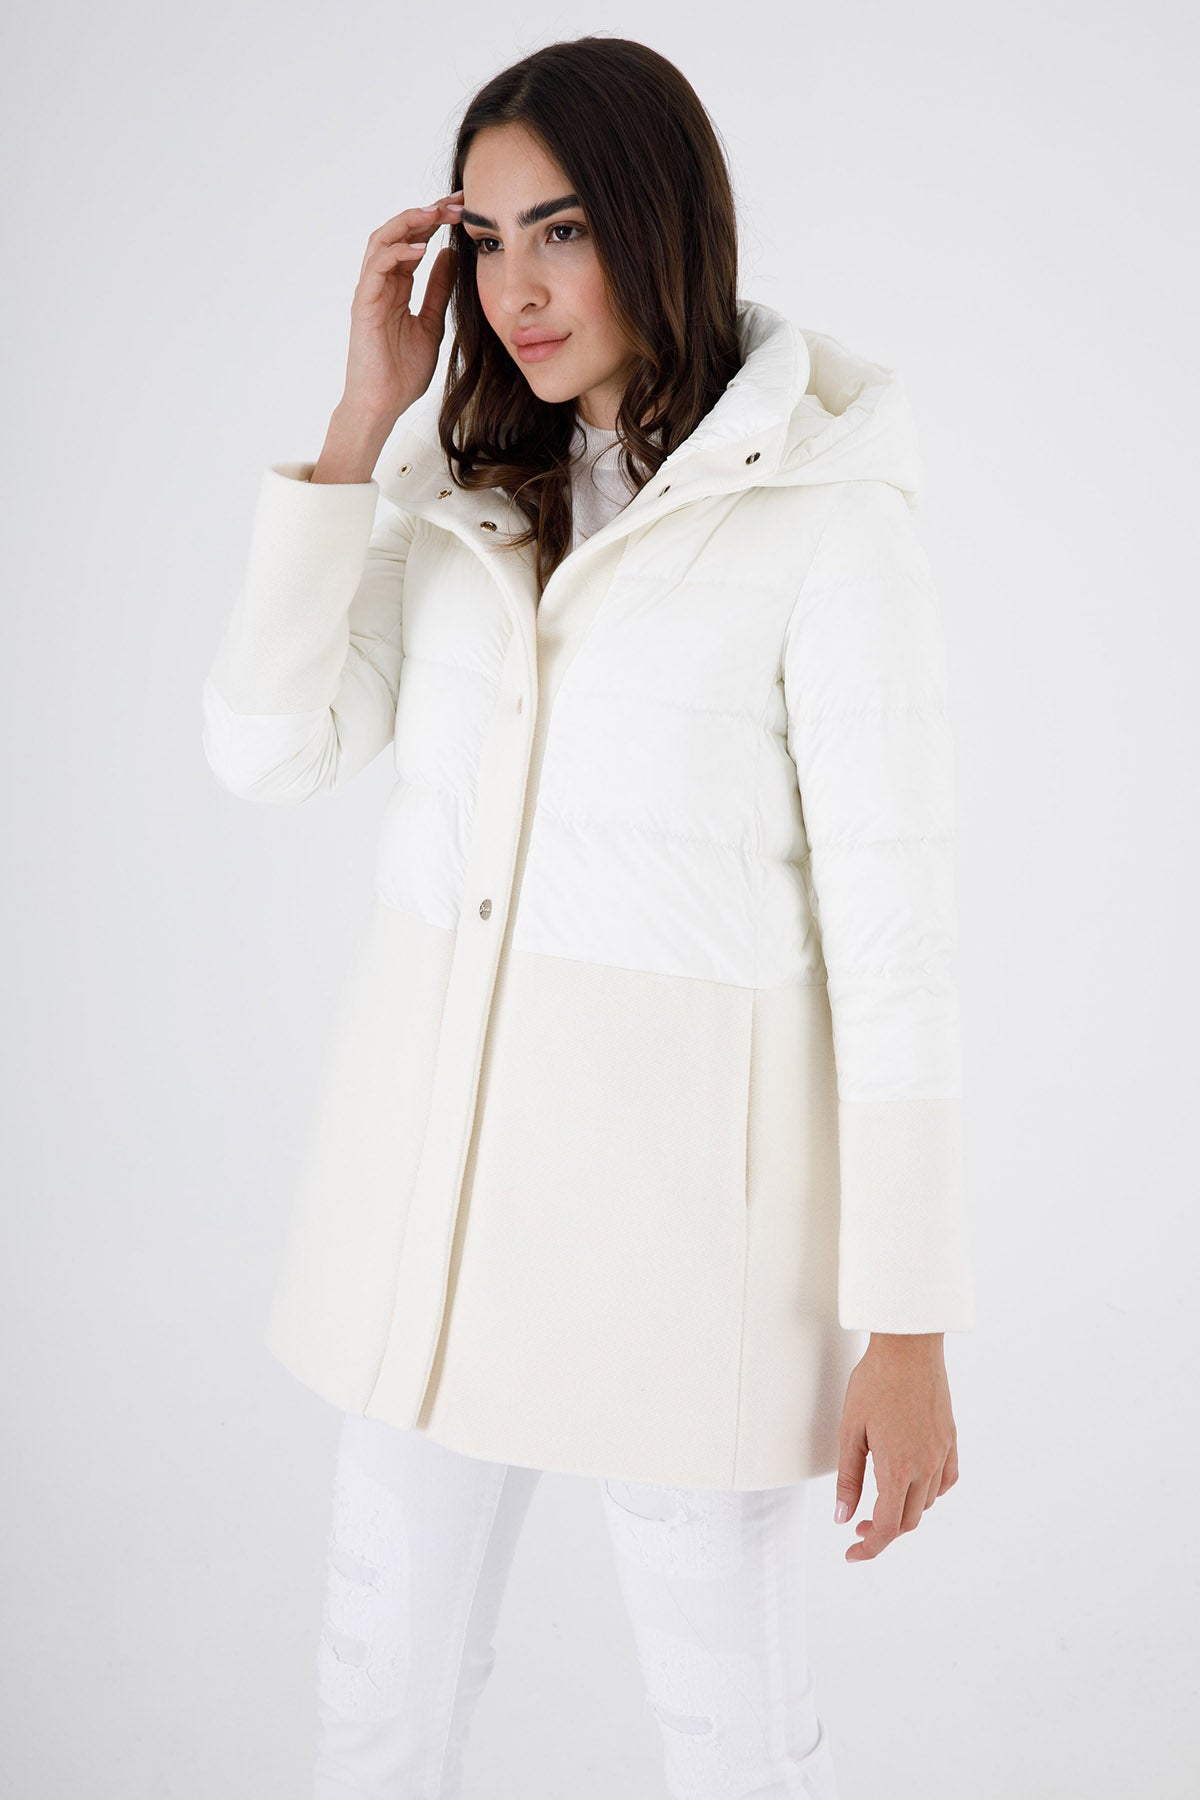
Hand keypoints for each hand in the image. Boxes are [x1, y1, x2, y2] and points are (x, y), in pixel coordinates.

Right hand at [338, 190, 463, 430]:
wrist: (383, 405)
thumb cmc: (402, 372)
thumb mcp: (432, 324)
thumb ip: (439, 290)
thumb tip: (450, 256)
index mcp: (397, 286)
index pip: (414, 241)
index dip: (437, 222)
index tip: (465, 210)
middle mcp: (381, 282)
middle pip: (398, 232)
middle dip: (427, 213)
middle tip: (456, 203)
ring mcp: (370, 291)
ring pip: (382, 240)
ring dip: (410, 223)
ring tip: (437, 214)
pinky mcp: (364, 304)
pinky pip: (377, 267)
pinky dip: (398, 253)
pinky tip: (422, 249)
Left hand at [834, 1333, 958, 1561]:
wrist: (908, 1346)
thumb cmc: (874, 1382)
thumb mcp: (850, 1430)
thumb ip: (848, 1478)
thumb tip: (842, 1517)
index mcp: (897, 1468)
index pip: (887, 1527)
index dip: (869, 1547)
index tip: (852, 1553)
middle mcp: (925, 1466)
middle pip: (908, 1520)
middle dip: (883, 1532)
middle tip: (858, 1527)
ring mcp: (942, 1453)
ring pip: (927, 1503)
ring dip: (904, 1511)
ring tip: (880, 1502)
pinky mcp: (951, 1439)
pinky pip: (946, 1480)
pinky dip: (930, 1493)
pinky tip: (914, 1485)